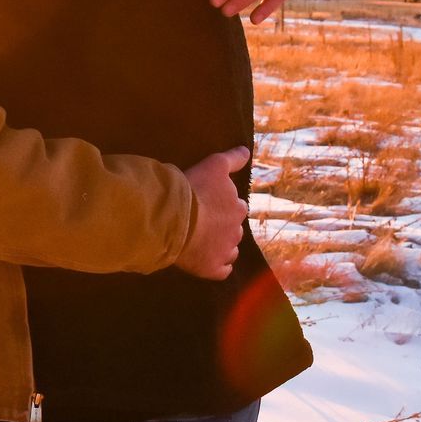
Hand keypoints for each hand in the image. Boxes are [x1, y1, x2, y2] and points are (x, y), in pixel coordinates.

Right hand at [176, 146, 249, 278]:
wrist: (174, 218)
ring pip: (229, 249)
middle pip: (233, 228)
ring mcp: (225, 251)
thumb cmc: (193, 189)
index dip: (221, 205)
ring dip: (220, 245)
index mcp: (237, 208)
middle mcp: (236, 230)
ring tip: (203, 240)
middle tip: (203, 221)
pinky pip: (222, 270)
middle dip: (222, 226)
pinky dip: (217, 266)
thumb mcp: (214, 165)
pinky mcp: (213, 268)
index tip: (208, 203)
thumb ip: (232, 158)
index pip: (235, 207)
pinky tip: (206, 260)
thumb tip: (246, 151)